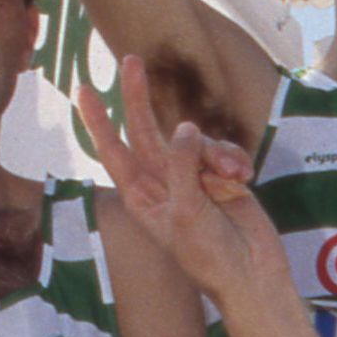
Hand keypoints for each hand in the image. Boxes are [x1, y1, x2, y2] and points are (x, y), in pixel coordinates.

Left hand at [77, 57, 273, 308]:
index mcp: (142, 197)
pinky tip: (246, 177)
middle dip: (138, 96)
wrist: (252, 276)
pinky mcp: (223, 176)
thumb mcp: (186, 211)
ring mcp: (194, 177)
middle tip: (129, 60)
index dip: (98, 122)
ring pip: (195, 139)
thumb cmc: (210, 255)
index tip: (84, 90)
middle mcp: (163, 182)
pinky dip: (234, 159)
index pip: (113, 152)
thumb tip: (185, 126)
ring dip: (214, 151)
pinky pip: (224, 150)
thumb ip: (180, 165)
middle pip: (144, 129)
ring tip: (232, 176)